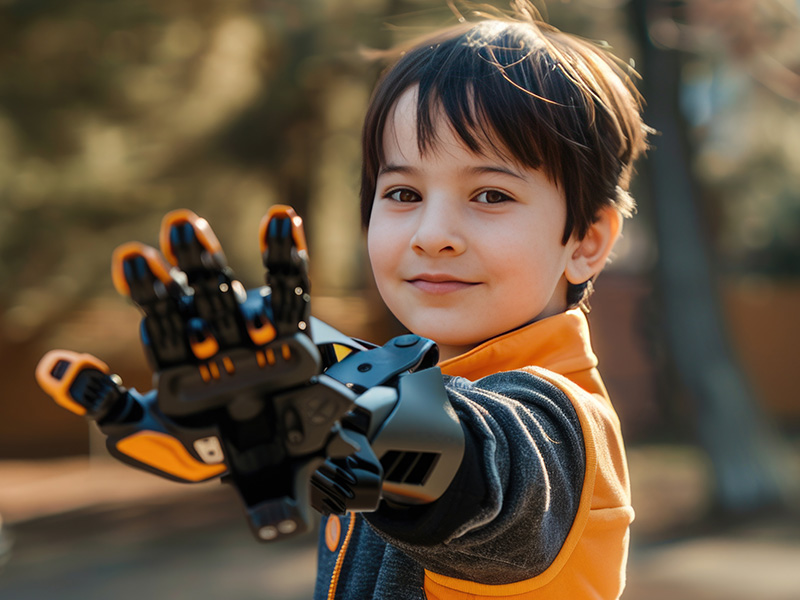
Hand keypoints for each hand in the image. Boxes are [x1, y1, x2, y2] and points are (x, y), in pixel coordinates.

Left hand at [36, 206, 357, 540]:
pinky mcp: (293, 331)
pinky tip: (282, 218)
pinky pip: (290, 292)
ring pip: (230, 291)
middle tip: (167, 231)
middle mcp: (212, 335)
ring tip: (192, 223)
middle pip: (192, 298)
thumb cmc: (221, 449)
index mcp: (180, 357)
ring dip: (213, 259)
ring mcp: (251, 330)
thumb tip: (50, 365)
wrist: (284, 461)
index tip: (134, 258)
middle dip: (179, 269)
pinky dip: (288, 256)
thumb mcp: (158, 438)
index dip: (150, 290)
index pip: (161, 320)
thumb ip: (109, 406)